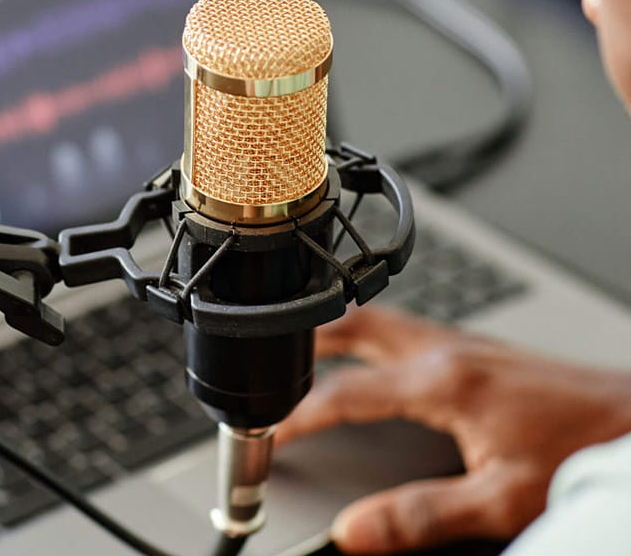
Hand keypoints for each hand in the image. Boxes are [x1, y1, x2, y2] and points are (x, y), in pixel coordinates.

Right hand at [275, 306, 630, 553]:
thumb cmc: (579, 453)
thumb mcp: (499, 500)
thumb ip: (420, 515)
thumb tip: (358, 531)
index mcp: (441, 381)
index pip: (346, 393)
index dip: (299, 415)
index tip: (272, 432)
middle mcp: (445, 351)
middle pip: (354, 326)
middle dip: (306, 339)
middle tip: (274, 358)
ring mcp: (461, 343)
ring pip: (379, 319)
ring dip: (337, 332)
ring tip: (309, 351)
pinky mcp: (475, 348)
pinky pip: (405, 329)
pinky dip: (371, 338)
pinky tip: (376, 359)